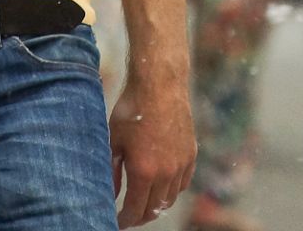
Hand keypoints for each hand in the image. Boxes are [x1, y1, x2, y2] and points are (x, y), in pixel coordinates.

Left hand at [108, 73, 195, 226]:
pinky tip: (162, 186)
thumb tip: (111, 195)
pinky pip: (183, 183)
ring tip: (144, 203)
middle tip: (128, 216)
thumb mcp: (114, 142)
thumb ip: (112, 172)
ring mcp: (182, 164)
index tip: (117, 222)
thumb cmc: (131, 110)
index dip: (124, 220)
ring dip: (156, 205)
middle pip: (154, 209)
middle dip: (140, 217)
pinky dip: (172, 190)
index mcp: (144, 172)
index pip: (135, 210)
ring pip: (170, 198)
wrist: (159, 85)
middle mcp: (166, 173)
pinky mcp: (191, 154)